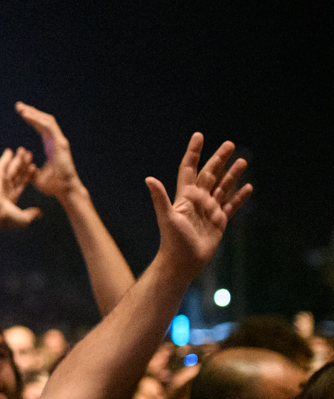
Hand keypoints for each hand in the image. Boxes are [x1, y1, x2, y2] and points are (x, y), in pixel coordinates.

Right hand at [0, 147, 39, 235]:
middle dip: (23, 164)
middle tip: (29, 155)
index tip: (33, 167)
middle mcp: (5, 188)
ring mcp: (0, 181)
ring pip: (11, 167)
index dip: (28, 175)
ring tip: (23, 150)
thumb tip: (39, 213)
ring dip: (17, 159)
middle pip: (17, 173)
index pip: (21, 183)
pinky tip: (9, 151)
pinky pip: (2, 164)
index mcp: (11, 197)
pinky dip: (5, 158)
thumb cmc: (5, 218)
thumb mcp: (23, 219)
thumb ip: (31, 214)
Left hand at [15, 102, 82, 199]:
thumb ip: (30, 169)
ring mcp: (60, 142)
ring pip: (47, 121)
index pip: (41, 128)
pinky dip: (39, 121)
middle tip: (19, 106)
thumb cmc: (53, 186)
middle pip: (44, 121)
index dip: (32, 119)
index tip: (21, 113)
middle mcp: (56, 141)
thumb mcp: (35, 177)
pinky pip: (49, 128)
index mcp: (51, 146)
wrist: (66, 191)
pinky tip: (28, 116)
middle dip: (31, 112)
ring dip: (34, 114)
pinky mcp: (61, 144)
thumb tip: (25, 166)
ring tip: (21, 108)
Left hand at [146, 134, 250, 276]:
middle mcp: (198, 200)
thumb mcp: (166, 217)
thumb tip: (148, 179)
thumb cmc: (172, 242)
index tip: (198, 136)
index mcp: (185, 196)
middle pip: (210, 174)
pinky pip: (231, 206)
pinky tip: (248, 187)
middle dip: (219, 159)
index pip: (189, 168)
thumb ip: (159, 198)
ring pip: (223, 187)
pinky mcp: (219, 222)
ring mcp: (209, 210)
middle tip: (229, 144)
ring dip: (232, 174)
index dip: (193, 152)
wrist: (182, 263)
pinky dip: (240, 197)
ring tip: (243, 161)